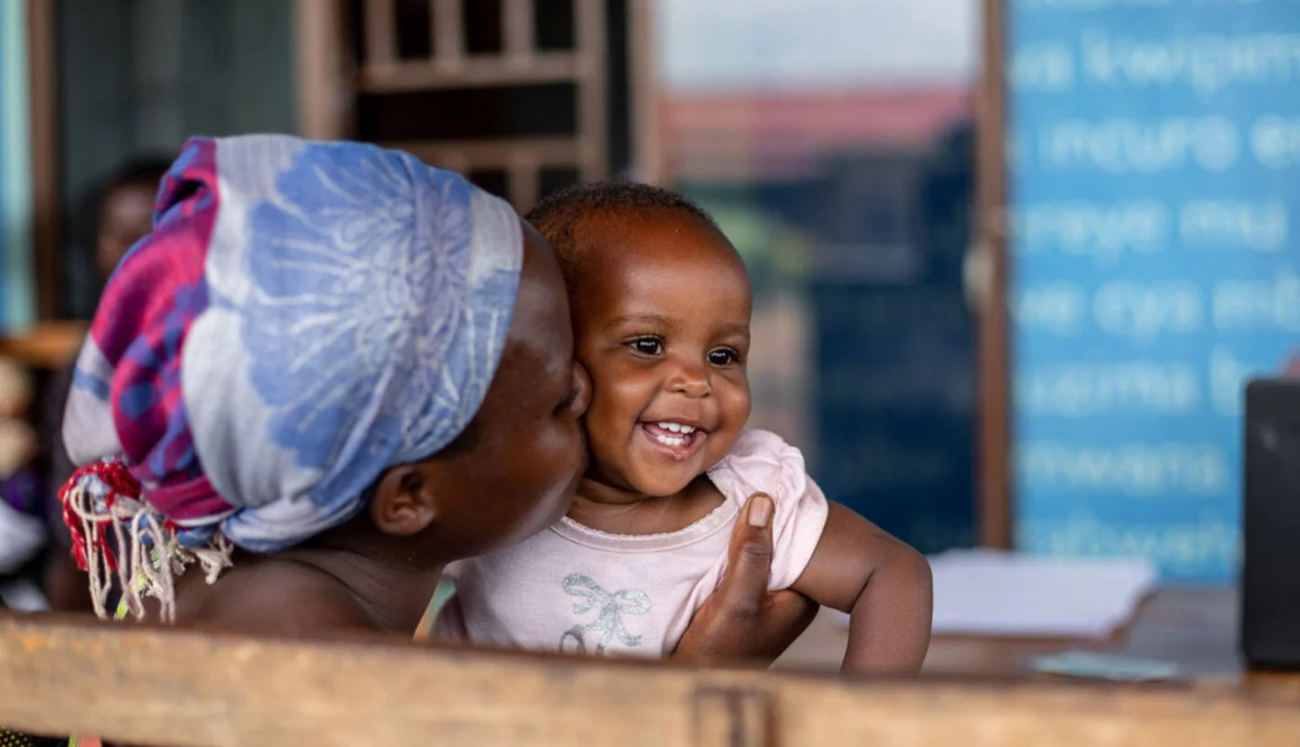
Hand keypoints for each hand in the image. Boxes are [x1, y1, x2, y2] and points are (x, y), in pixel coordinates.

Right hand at [673, 493, 817, 665]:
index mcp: (802, 595)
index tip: (763, 480)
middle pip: (782, 542)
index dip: (785, 510)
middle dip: (764, 517)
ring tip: (731, 495)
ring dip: (746, 529)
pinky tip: (720, 526)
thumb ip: (751, 555)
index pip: (801, 539)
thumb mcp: (735, 601)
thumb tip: (763, 501)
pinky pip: (747, 559)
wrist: (694, 680)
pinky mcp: (748, 596)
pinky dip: (735, 544)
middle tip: (745, 482)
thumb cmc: (719, 651)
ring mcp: (770, 595)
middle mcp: (792, 593)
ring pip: (763, 549)